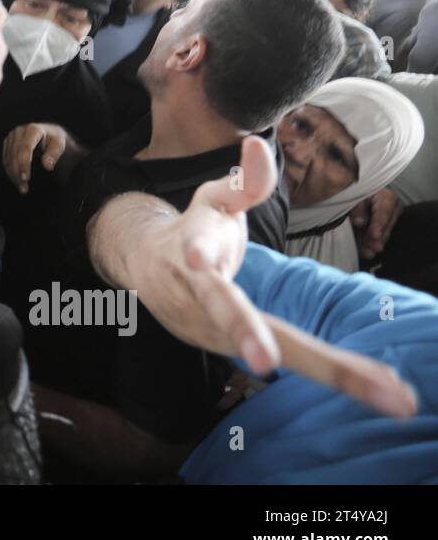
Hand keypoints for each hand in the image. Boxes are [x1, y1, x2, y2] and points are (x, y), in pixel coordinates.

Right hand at [3, 122, 68, 193]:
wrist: (49, 133)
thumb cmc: (55, 139)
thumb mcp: (60, 143)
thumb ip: (55, 153)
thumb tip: (47, 166)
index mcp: (33, 129)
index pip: (25, 148)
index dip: (23, 164)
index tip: (26, 179)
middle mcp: (19, 131)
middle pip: (14, 155)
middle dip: (18, 173)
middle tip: (24, 188)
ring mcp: (12, 137)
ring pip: (8, 158)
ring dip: (13, 175)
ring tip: (22, 188)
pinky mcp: (8, 143)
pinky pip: (6, 159)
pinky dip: (10, 171)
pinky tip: (16, 181)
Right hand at [128, 136, 416, 417]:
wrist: (144, 271)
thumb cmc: (191, 230)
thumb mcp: (214, 200)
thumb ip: (245, 181)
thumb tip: (257, 143)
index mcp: (193, 250)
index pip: (195, 253)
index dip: (196, 253)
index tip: (196, 259)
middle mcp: (198, 295)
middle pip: (227, 315)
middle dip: (247, 336)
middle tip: (264, 360)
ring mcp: (210, 328)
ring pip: (273, 351)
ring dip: (334, 372)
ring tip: (394, 395)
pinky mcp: (229, 349)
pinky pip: (290, 361)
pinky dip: (337, 373)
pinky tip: (384, 390)